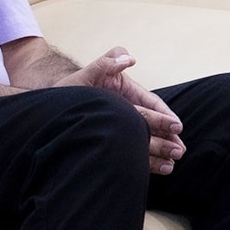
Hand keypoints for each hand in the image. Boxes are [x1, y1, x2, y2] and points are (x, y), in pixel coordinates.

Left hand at [59, 47, 186, 174]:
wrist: (50, 112)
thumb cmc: (68, 91)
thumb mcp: (84, 75)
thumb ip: (105, 64)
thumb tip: (129, 59)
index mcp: (126, 91)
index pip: (151, 102)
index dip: (164, 115)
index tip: (176, 126)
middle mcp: (128, 109)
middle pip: (153, 123)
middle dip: (168, 137)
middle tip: (180, 150)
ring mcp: (123, 125)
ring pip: (147, 138)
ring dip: (161, 150)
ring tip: (173, 163)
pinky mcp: (116, 140)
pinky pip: (134, 148)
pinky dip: (148, 159)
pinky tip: (161, 170)